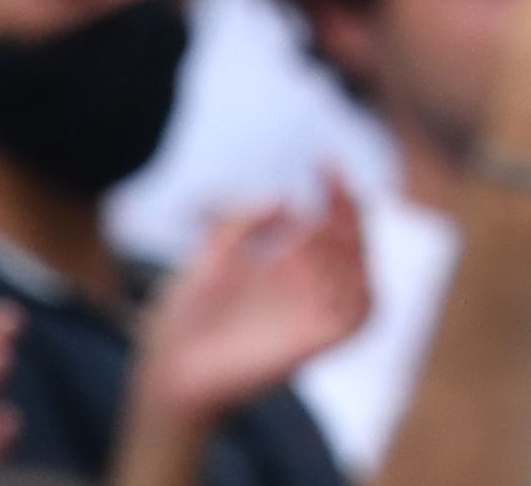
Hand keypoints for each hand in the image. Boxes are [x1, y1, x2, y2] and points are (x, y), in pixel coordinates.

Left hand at [129, 179, 371, 427]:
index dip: (338, 194)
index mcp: (284, 270)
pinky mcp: (308, 347)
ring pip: (363, 285)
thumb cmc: (184, 318)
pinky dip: (356, 292)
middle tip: (331, 187)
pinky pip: (355, 322)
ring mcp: (308, 321)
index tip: (326, 162)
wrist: (167, 369)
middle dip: (350, 214)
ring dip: (352, 252)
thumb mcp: (210, 255)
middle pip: (355, 251)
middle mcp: (303, 294)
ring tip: (311, 233)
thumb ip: (243, 222)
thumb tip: (287, 200)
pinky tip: (321, 267)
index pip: (331, 227)